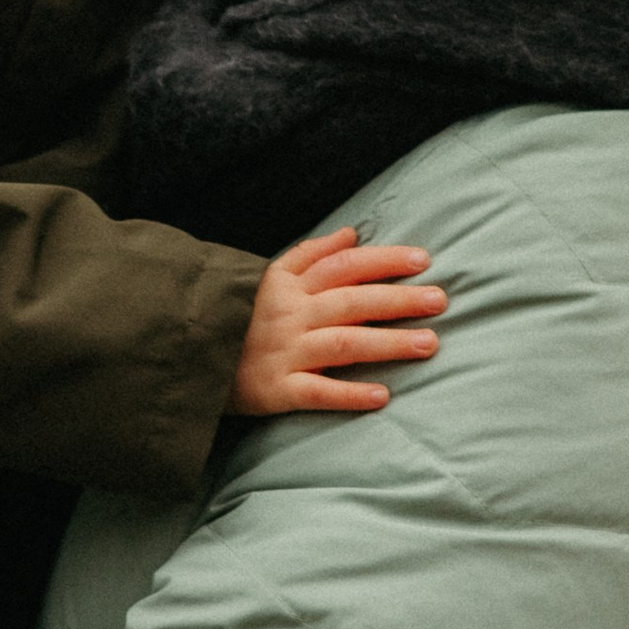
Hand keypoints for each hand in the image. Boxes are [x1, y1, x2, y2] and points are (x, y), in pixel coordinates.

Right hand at [230, 225, 445, 418]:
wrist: (189, 357)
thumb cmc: (240, 316)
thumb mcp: (269, 276)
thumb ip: (311, 253)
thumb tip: (352, 232)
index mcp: (290, 285)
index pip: (344, 265)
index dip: (384, 260)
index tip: (423, 261)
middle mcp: (291, 316)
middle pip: (353, 303)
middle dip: (399, 300)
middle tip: (440, 301)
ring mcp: (284, 353)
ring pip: (344, 345)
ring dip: (388, 344)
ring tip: (428, 344)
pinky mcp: (276, 390)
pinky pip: (317, 392)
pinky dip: (350, 395)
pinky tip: (382, 396)